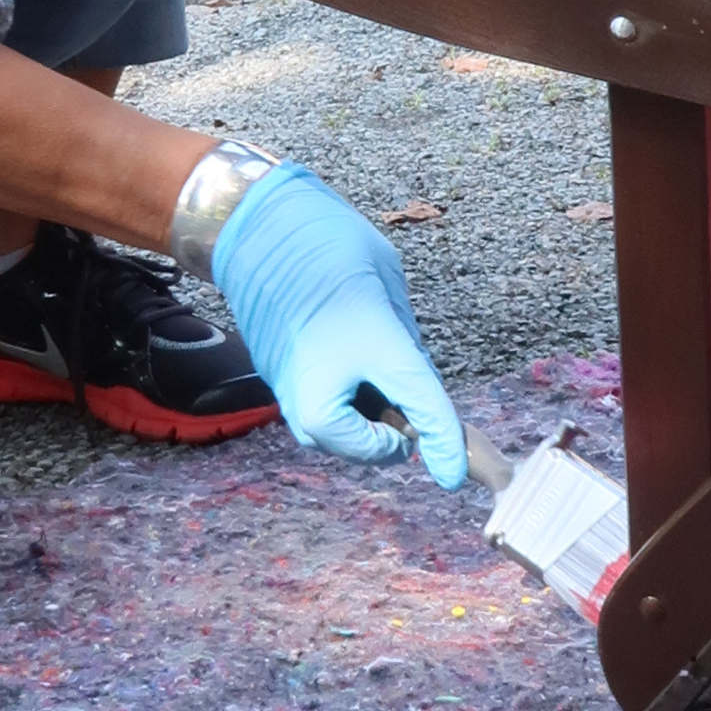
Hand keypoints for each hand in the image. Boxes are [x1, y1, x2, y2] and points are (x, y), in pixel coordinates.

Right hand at [208, 163, 467, 486]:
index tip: (454, 477)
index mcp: (371, 347)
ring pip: (341, 436)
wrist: (256, 232)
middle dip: (394, 433)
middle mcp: (325, 385)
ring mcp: (293, 392)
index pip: (421, 408)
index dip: (445, 445)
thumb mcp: (388, 285)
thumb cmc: (329, 247)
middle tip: (407, 406)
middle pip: (371, 445)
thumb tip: (417, 387)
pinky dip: (339, 406)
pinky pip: (319, 414)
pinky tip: (343, 367)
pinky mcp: (277, 387)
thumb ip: (406, 345)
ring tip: (371, 379)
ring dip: (364, 424)